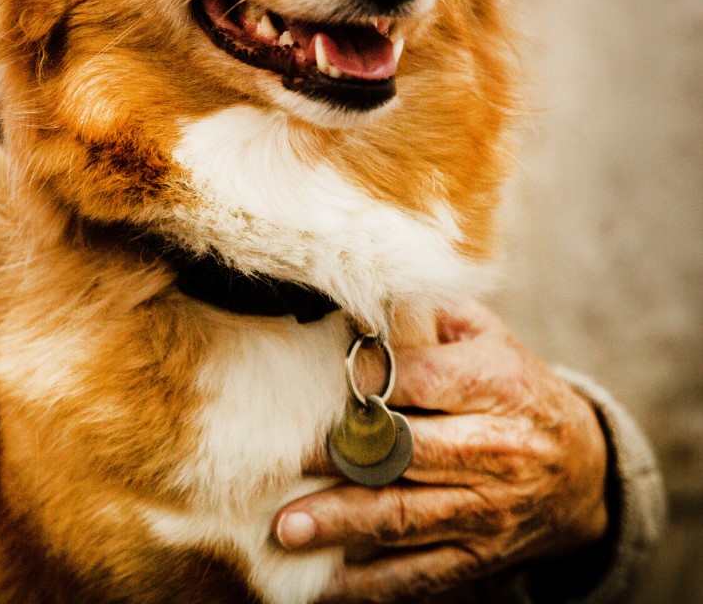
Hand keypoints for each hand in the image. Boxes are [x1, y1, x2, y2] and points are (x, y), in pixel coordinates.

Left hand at [274, 301, 609, 602]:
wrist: (583, 466)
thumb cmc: (509, 386)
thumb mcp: (484, 336)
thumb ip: (426, 316)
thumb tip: (355, 295)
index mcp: (497, 384)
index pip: (424, 380)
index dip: (370, 381)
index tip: (323, 383)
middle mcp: (497, 448)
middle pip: (409, 453)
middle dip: (344, 458)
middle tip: (286, 461)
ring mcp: (489, 507)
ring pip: (408, 516)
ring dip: (343, 523)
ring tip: (287, 528)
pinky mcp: (482, 554)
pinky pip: (423, 573)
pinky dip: (373, 584)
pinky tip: (324, 586)